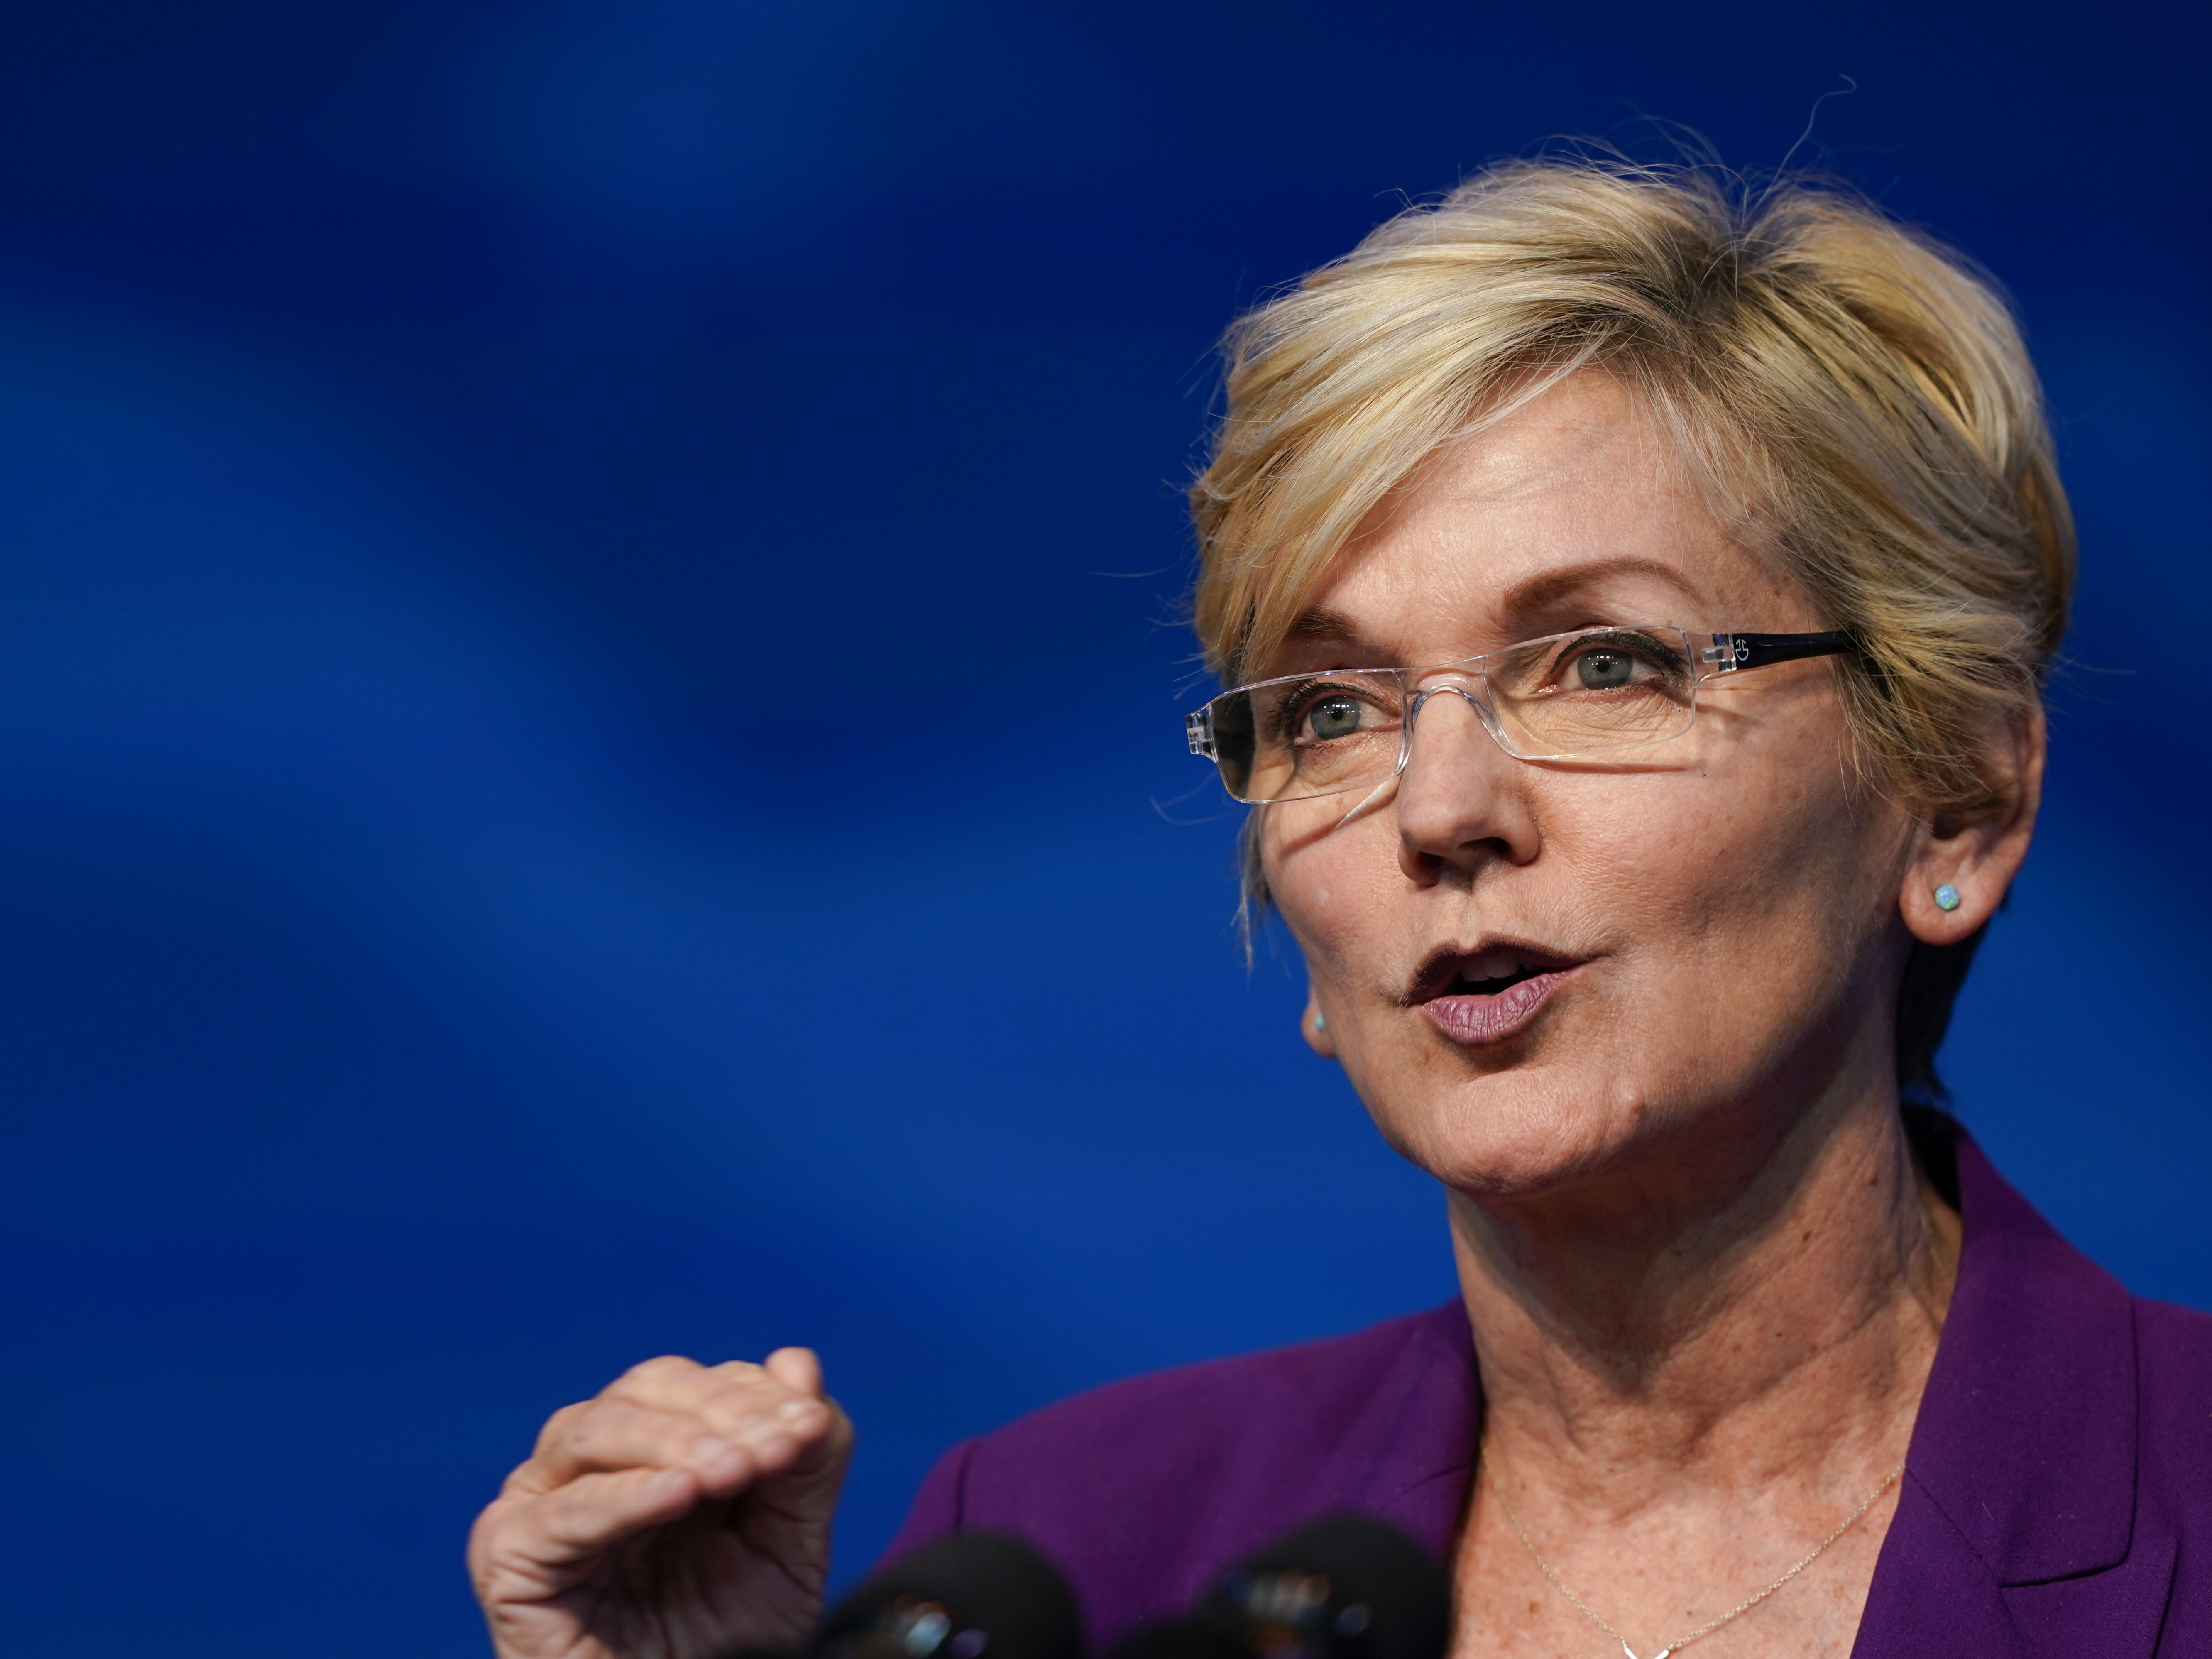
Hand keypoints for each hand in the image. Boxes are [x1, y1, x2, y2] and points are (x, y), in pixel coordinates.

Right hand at [469, 1348, 854, 1658]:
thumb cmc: (724, 1639)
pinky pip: (562, 1512)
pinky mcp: (509, 1554)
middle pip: (648, 1389)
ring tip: (735, 1471)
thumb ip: (804, 1461)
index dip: (758, 1394)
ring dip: (677, 1442)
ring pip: (598, 1429)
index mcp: (653, 1444)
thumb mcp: (787, 1547)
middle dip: (723, 1412)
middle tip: (780, 1447)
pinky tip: (677, 1493)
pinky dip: (623, 1496)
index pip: (700, 1383)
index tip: (812, 1425)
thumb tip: (798, 1362)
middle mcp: (589, 1459)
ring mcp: (542, 1500)